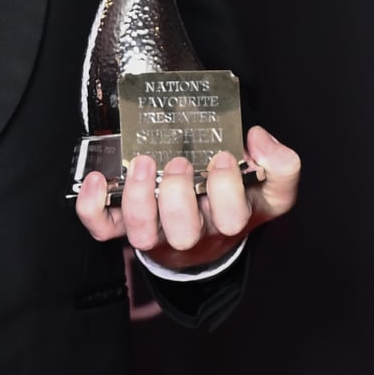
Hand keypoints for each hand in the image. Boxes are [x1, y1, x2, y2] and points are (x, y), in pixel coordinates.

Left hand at [74, 123, 301, 271]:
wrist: (205, 236)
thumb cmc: (235, 203)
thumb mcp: (270, 188)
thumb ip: (281, 165)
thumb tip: (259, 139)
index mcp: (229, 220)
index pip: (233, 217)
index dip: (227, 188)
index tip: (224, 156)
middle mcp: (191, 233)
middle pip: (183, 232)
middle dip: (178, 196)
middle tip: (178, 163)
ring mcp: (157, 233)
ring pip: (142, 234)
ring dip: (139, 200)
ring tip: (143, 165)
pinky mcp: (126, 229)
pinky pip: (103, 228)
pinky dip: (93, 207)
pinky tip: (95, 179)